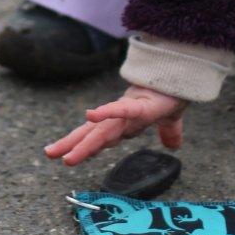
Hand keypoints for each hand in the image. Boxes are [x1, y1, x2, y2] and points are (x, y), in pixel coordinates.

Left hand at [44, 85, 188, 166]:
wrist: (185, 77)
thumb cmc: (174, 92)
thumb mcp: (170, 119)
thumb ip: (168, 132)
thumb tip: (174, 145)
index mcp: (127, 121)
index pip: (100, 134)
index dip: (83, 144)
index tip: (66, 155)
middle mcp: (122, 118)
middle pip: (93, 134)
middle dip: (71, 145)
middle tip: (49, 154)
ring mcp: (129, 112)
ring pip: (102, 131)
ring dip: (83, 143)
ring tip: (65, 156)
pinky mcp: (141, 105)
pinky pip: (121, 110)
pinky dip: (106, 113)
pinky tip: (90, 115)